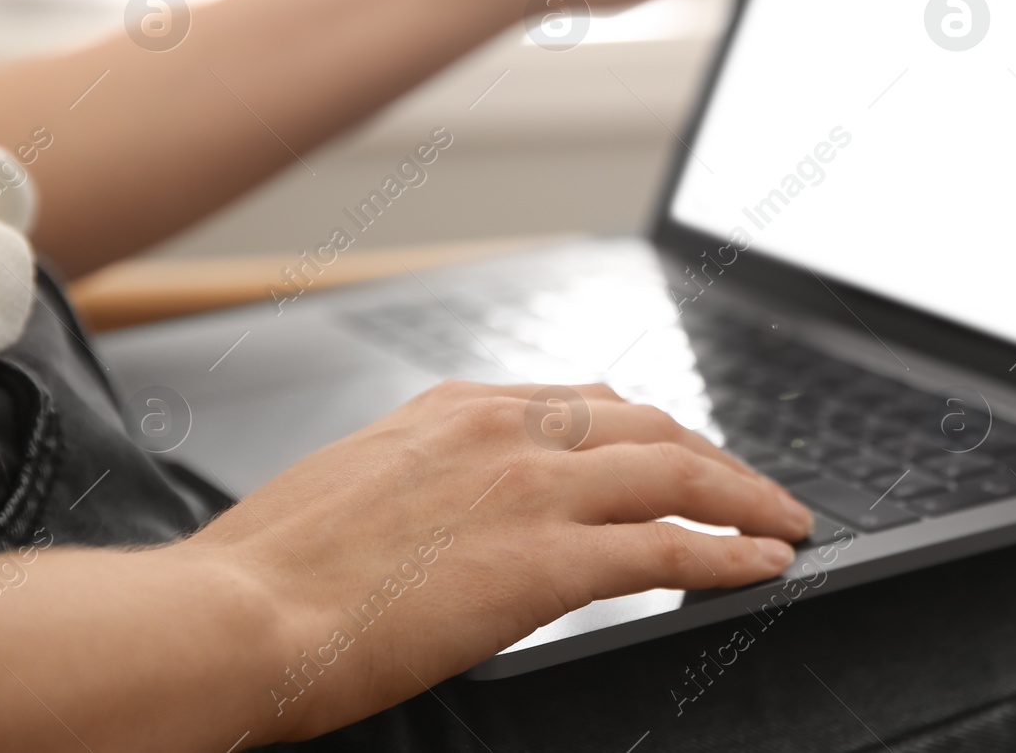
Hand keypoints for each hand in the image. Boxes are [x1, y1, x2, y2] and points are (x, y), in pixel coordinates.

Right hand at [181, 380, 811, 743]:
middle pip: (650, 425)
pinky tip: (763, 562)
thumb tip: (458, 506)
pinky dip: (729, 552)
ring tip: (783, 519)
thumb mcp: (356, 481)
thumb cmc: (270, 567)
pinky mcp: (547, 561)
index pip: (587, 402)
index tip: (680, 447)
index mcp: (458, 406)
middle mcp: (506, 429)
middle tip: (752, 485)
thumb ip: (428, 476)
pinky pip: (670, 548)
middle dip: (714, 453)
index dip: (650, 428)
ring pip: (677, 472)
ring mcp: (532, 490)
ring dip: (745, 496)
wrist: (232, 613)